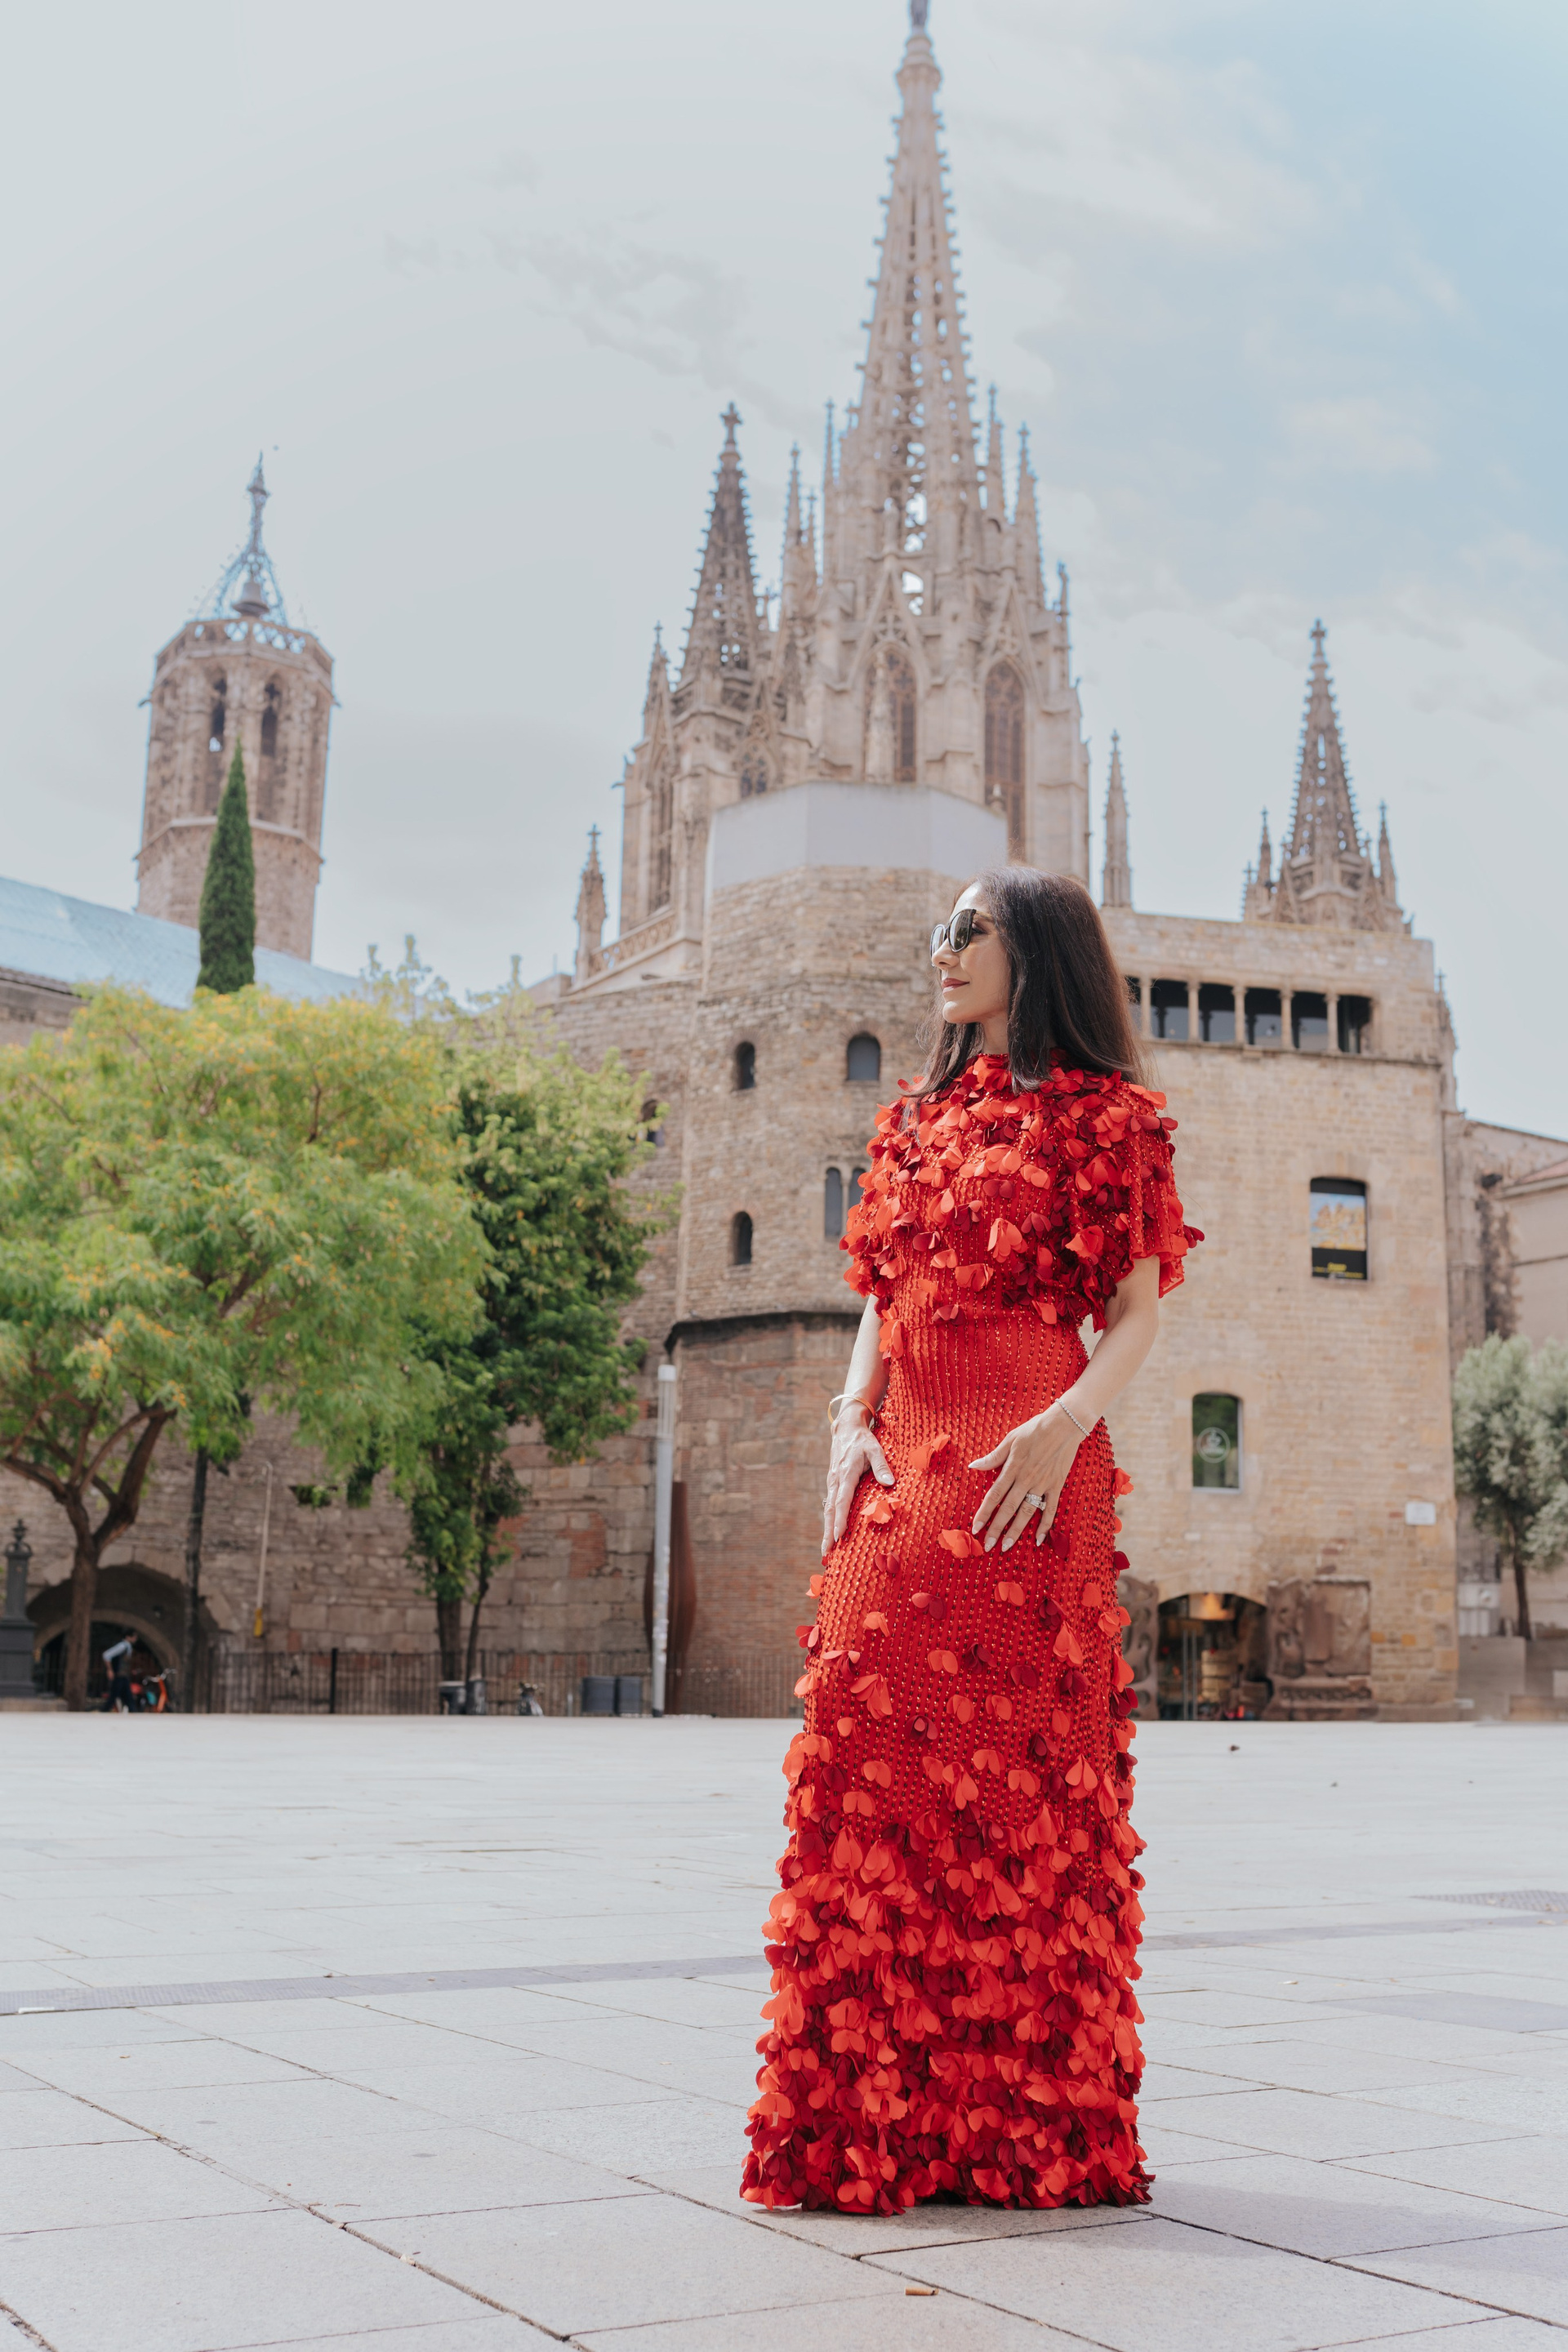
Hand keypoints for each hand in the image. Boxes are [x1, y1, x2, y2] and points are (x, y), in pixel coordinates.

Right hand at [823, 1405, 892, 1556]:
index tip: (839, 1536)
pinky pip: (830, 1505)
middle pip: (830, 1510)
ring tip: (826, 1550)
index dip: (840, 1520)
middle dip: (828, 1532)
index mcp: (845, 1474)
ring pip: (828, 1509)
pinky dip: (829, 1520)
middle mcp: (835, 1480)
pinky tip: (831, 1531)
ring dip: (826, 1529)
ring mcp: (832, 1482)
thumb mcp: (875, 1448)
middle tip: (826, 1553)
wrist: (845, 1429)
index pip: (842, 1501)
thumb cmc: (863, 1440)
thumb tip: (890, 1483)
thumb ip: (881, 1466)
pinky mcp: (833, 1483)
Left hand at [969, 1404, 1090, 1551]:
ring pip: (1027, 1512)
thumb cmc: (1035, 1430)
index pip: (995, 1495)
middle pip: (1009, 1508)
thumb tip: (973, 1466)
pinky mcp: (1056, 1486)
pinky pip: (1050, 1509)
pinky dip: (1044, 1525)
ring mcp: (1042, 1484)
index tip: (975, 1528)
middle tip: (989, 1545)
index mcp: (1013, 1467)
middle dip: (997, 1528)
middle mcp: (1026, 1479)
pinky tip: (1037, 1540)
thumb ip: (993, 1457)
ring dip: (1016, 1530)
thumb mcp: (1010, 1439)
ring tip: (1007, 1546)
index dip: (984, 1512)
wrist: (1064, 1425)